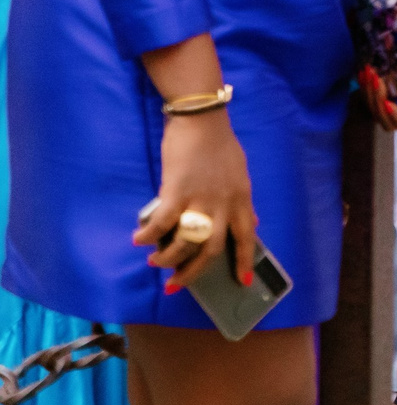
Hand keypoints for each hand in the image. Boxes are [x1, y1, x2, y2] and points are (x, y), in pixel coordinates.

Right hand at [136, 113, 258, 293]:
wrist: (201, 121)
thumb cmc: (219, 145)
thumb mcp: (239, 174)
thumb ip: (240, 199)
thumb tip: (249, 220)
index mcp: (241, 199)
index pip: (246, 237)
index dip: (243, 261)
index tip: (242, 282)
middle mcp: (224, 204)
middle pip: (211, 250)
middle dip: (193, 273)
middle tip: (176, 284)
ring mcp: (201, 200)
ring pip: (185, 243)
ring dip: (167, 258)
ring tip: (155, 260)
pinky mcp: (177, 192)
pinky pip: (161, 224)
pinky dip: (148, 235)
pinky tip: (139, 239)